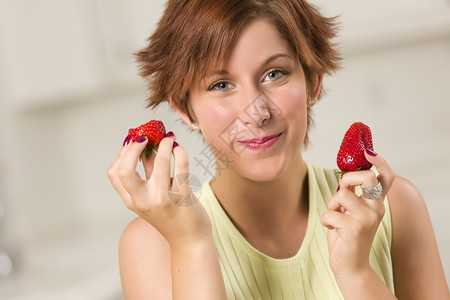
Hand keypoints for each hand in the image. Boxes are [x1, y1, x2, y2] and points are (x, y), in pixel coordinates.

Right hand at [107, 133, 211, 247]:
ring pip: (159, 161)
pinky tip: (179, 150)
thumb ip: (148, 172)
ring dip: (164, 144)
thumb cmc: (172, 214)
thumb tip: (149, 146)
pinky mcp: (182, 197)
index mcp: (132, 201)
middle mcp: (143, 201)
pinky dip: (180, 152)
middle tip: (146, 137)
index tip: (133, 141)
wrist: (190, 240)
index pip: (115, 173)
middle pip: (125, 170)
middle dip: (134, 148)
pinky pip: (180, 166)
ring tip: (169, 138)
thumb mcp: (153, 195)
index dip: (122, 153)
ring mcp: (162, 200)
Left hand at [320, 150, 394, 277]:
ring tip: (335, 218)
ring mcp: (367, 219)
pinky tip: (333, 229)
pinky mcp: (355, 228)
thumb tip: (344, 177)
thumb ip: (352, 196)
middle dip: (347, 179)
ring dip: (332, 204)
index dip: (380, 163)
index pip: (385, 178)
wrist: (350, 266)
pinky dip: (326, 220)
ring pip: (342, 194)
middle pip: (366, 177)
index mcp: (376, 204)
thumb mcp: (351, 212)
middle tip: (342, 191)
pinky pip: (330, 212)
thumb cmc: (347, 236)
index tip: (369, 152)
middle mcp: (377, 209)